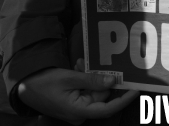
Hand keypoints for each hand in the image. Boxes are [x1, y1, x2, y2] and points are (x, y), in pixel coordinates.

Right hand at [18, 67, 137, 124]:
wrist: (24, 86)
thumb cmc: (44, 83)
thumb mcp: (69, 79)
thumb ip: (92, 80)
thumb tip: (113, 81)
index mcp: (80, 111)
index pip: (108, 108)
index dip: (123, 98)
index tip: (136, 88)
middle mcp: (81, 113)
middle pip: (101, 95)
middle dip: (99, 77)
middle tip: (85, 64)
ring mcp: (77, 108)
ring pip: (94, 90)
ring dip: (89, 75)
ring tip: (77, 64)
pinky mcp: (74, 101)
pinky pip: (86, 89)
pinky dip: (84, 78)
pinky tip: (76, 67)